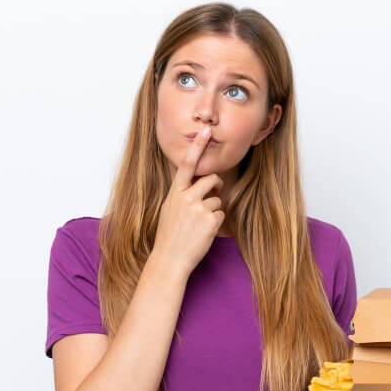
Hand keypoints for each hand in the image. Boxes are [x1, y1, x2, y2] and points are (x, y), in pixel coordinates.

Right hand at [152, 125, 225, 275]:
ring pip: (218, 198)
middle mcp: (186, 198)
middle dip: (216, 185)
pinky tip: (205, 232)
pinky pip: (221, 213)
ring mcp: (198, 209)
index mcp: (175, 193)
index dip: (198, 147)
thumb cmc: (169, 236)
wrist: (169, 259)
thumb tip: (201, 183)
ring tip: (200, 224)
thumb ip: (182, 194)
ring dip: (213, 209)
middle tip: (212, 195)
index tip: (206, 130)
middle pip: (211, 179)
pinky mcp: (210, 221)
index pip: (187, 165)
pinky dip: (216, 222)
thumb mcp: (170, 209)